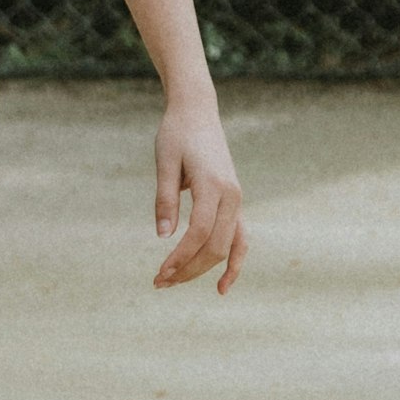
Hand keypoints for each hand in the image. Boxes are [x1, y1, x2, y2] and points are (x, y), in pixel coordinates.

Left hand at [153, 98, 246, 295]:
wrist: (197, 113)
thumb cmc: (176, 134)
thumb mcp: (164, 162)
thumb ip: (165, 199)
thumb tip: (163, 236)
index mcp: (213, 184)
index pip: (199, 232)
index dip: (180, 256)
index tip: (160, 272)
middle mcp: (232, 195)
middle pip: (215, 245)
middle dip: (188, 269)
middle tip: (158, 282)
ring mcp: (237, 200)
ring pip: (228, 246)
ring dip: (204, 269)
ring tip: (175, 283)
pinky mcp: (235, 203)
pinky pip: (240, 239)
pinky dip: (234, 263)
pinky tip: (222, 286)